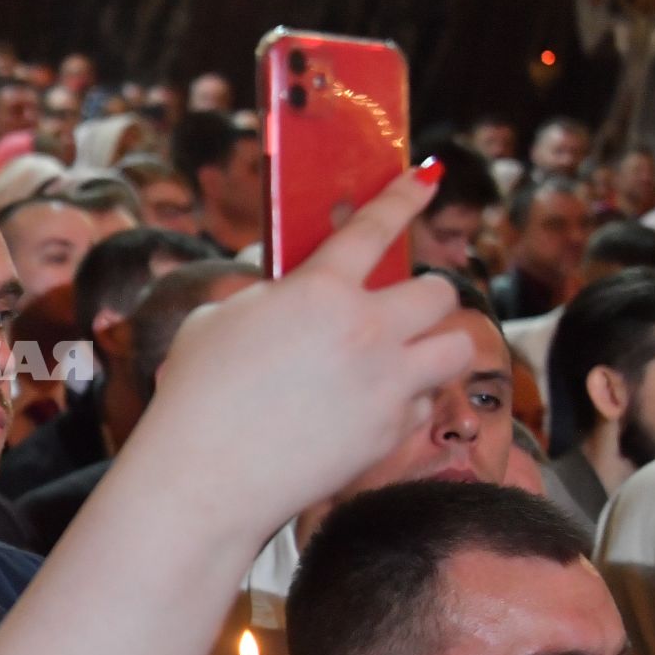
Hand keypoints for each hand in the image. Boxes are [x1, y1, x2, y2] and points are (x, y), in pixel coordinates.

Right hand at [136, 162, 471, 536]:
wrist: (207, 475)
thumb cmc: (197, 395)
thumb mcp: (215, 321)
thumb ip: (260, 298)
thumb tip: (278, 293)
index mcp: (318, 290)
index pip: (375, 227)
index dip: (404, 197)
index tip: (427, 179)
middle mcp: (366, 330)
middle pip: (439, 292)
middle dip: (424, 295)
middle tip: (399, 309)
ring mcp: (387, 383)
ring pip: (457, 348)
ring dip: (436, 346)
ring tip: (406, 357)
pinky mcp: (392, 432)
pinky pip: (426, 404)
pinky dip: (407, 402)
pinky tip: (371, 409)